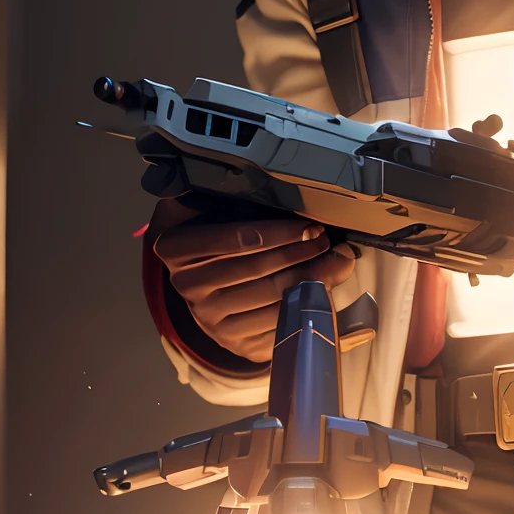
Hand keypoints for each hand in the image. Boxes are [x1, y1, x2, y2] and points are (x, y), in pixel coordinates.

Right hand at [152, 208, 355, 362]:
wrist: (201, 285)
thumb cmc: (210, 233)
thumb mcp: (198, 205)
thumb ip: (210, 189)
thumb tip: (240, 169)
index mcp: (175, 248)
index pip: (234, 238)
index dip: (278, 232)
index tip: (310, 224)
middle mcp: (188, 288)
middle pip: (259, 270)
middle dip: (302, 252)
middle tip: (329, 239)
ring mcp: (211, 321)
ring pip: (274, 299)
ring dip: (314, 279)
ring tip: (337, 260)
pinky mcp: (235, 344)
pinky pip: (278, 326)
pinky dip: (308, 307)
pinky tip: (326, 288)